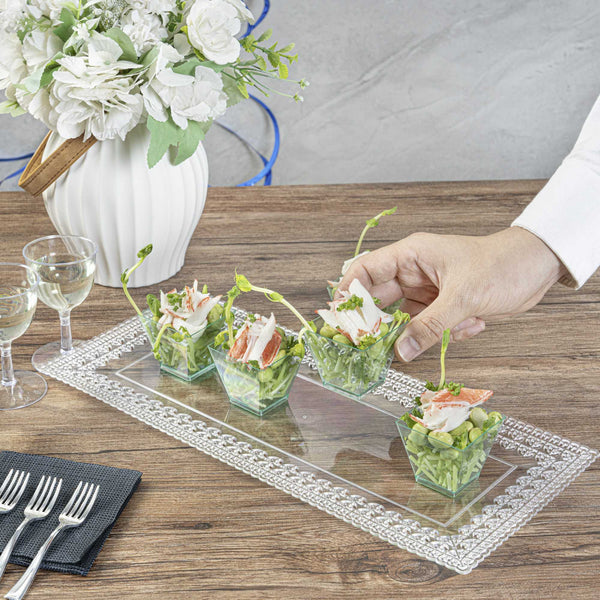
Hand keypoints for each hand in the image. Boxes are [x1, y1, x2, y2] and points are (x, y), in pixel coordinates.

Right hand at [337, 227, 566, 361]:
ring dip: (426, 332)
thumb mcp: (463, 297)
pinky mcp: (443, 307)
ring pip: (407, 321)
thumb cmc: (501, 265)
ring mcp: (428, 292)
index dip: (347, 292)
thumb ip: (429, 326)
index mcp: (411, 256)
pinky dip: (448, 334)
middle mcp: (414, 273)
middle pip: (381, 301)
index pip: (366, 271)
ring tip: (453, 329)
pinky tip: (474, 324)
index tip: (338, 318)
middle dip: (384, 324)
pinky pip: (430, 329)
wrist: (538, 267)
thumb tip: (400, 352)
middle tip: (378, 347)